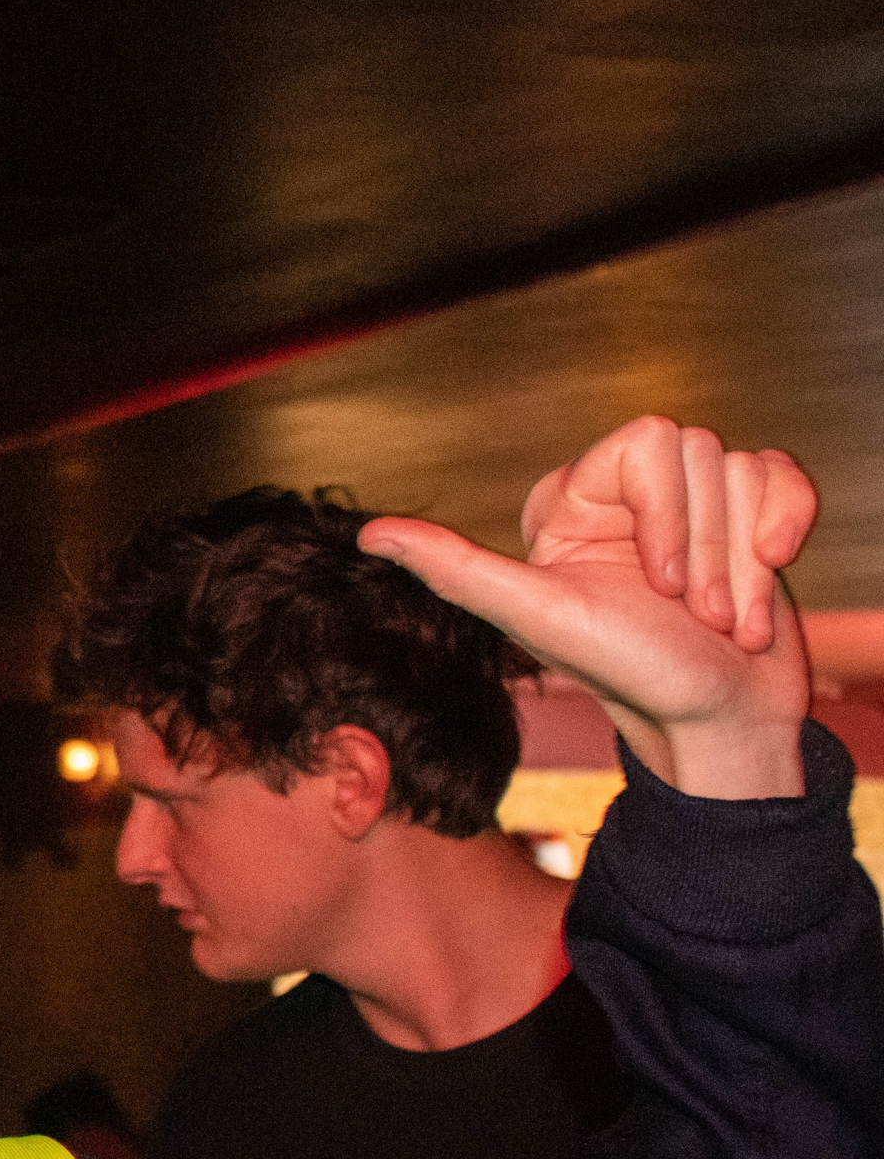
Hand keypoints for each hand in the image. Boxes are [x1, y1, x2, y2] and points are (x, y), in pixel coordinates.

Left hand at [360, 416, 816, 798]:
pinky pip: (785, 477)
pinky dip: (788, 530)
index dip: (668, 512)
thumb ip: (457, 569)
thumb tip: (369, 535)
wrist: (715, 719)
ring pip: (746, 472)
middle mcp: (632, 496)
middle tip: (694, 610)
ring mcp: (693, 507)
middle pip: (703, 453)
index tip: (660, 585)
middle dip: (710, 547)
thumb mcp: (536, 617)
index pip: (649, 439)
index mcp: (576, 503)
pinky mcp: (750, 518)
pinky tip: (775, 574)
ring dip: (746, 560)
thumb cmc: (626, 672)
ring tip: (723, 617)